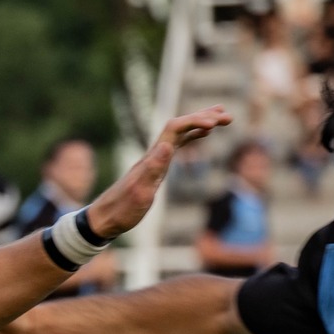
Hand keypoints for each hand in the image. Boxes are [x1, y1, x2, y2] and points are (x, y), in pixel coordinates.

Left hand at [85, 106, 232, 240]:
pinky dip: (193, 137)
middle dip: (204, 118)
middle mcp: (154, 154)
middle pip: (180, 127)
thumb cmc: (122, 210)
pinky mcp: (156, 168)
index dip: (195, 122)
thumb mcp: (140, 193)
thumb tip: (167, 145)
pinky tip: (203, 136)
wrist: (104, 218)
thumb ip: (152, 169)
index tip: (216, 124)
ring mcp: (155, 160)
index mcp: (152, 158)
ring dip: (201, 124)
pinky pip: (178, 145)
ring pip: (181, 134)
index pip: (175, 129)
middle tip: (228, 115)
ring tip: (222, 119)